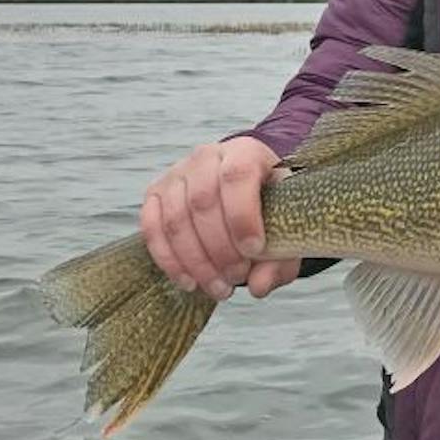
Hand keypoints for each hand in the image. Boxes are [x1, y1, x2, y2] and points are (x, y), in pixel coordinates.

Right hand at [140, 136, 299, 300]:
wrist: (245, 192)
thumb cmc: (270, 209)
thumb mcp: (287, 229)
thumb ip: (280, 258)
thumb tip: (258, 286)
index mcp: (245, 152)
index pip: (237, 176)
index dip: (243, 216)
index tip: (254, 250)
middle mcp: (206, 156)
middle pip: (203, 202)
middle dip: (220, 248)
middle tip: (237, 277)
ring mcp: (176, 174)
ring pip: (176, 218)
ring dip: (196, 261)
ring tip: (219, 287)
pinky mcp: (155, 194)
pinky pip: (152, 228)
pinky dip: (169, 260)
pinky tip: (189, 282)